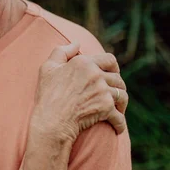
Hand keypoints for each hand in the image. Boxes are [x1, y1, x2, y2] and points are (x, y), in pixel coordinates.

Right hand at [20, 42, 127, 169]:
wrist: (51, 120)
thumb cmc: (47, 95)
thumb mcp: (48, 68)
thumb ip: (62, 51)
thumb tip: (77, 43)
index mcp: (84, 63)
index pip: (109, 60)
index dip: (113, 67)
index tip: (112, 73)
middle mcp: (96, 75)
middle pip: (118, 79)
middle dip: (117, 86)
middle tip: (113, 94)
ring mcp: (103, 92)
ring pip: (122, 96)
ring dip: (121, 103)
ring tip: (117, 109)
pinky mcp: (107, 109)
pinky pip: (120, 116)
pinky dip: (120, 123)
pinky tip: (117, 126)